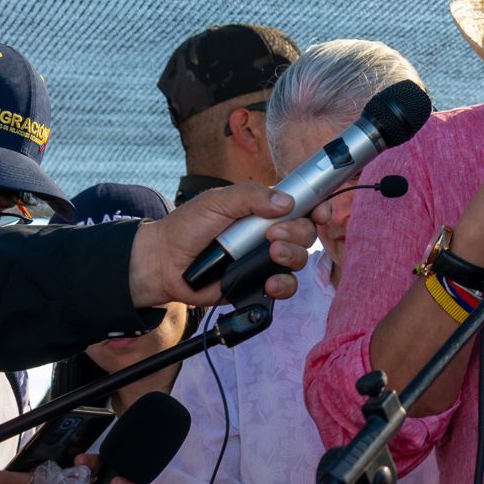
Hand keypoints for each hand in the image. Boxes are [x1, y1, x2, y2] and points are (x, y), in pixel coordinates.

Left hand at [129, 184, 317, 306]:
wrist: (163, 263)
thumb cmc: (187, 227)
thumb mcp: (217, 202)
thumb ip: (250, 197)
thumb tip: (286, 203)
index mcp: (264, 209)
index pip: (301, 205)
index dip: (317, 207)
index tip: (320, 211)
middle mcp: (269, 234)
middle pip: (306, 233)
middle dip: (298, 233)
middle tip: (272, 235)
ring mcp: (264, 260)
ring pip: (299, 260)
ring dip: (292, 257)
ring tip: (271, 254)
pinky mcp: (257, 284)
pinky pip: (284, 287)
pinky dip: (283, 285)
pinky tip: (270, 282)